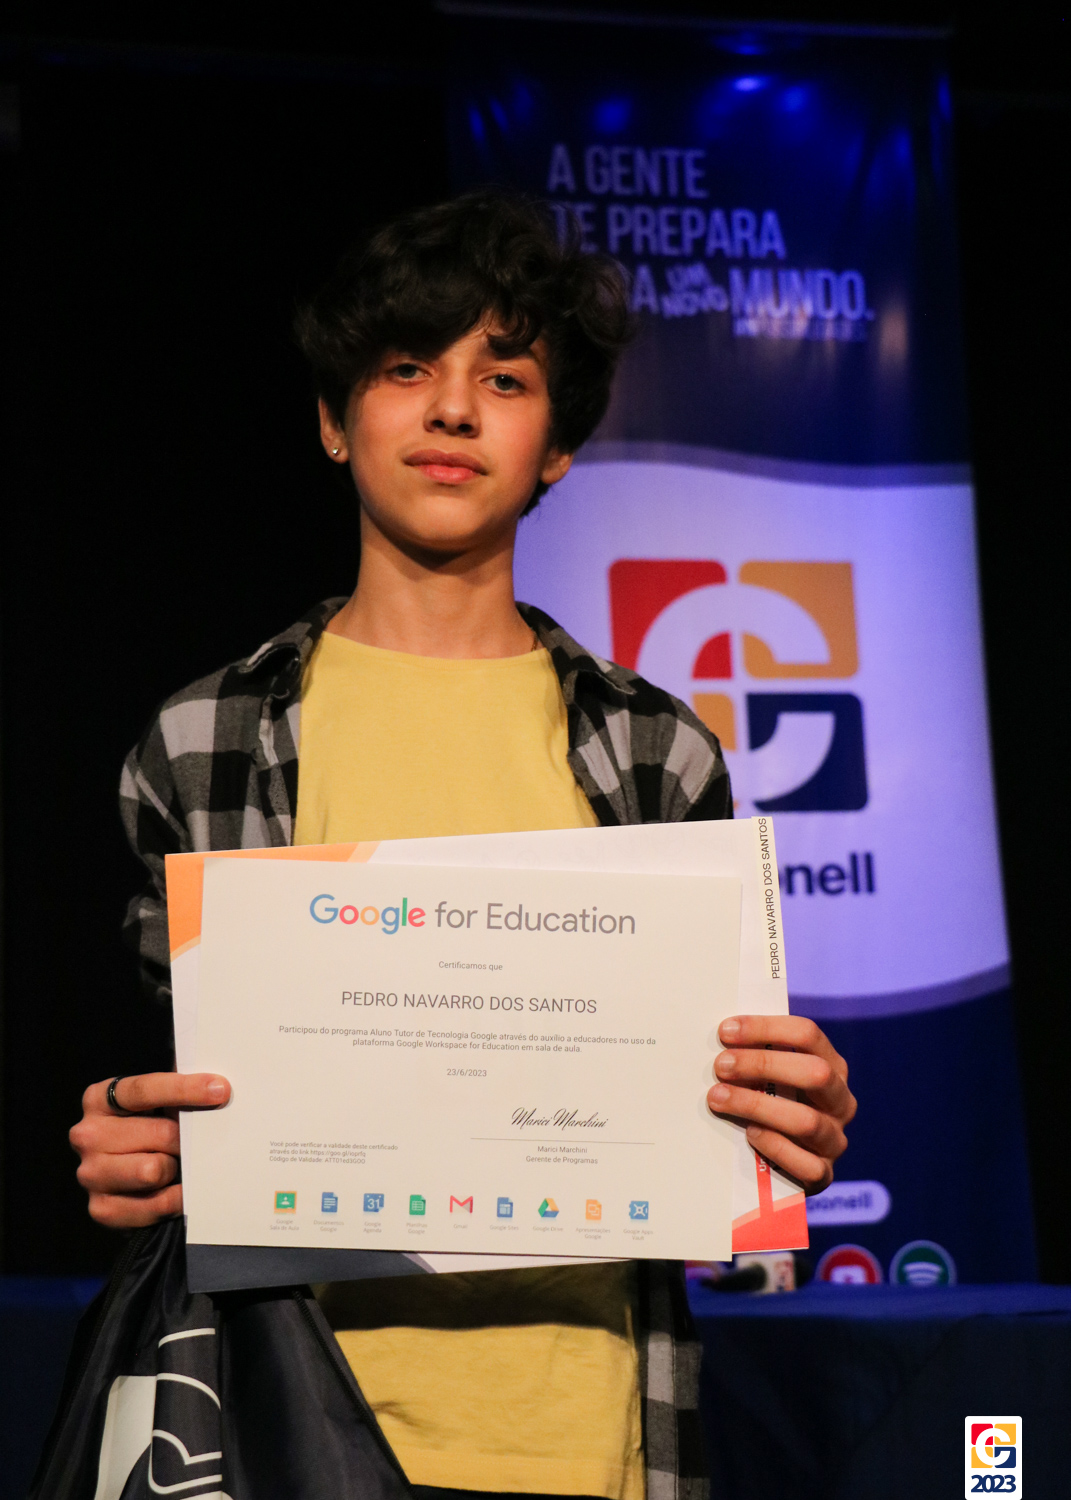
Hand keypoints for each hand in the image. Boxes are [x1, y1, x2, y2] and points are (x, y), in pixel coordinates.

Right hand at [69, 1073, 230, 1228]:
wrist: (129, 1181)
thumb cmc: (149, 1131)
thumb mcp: (157, 1103)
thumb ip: (178, 1090)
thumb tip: (216, 1084)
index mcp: (99, 1099)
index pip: (144, 1090)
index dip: (185, 1089)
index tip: (220, 1089)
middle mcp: (87, 1135)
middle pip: (160, 1133)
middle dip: (185, 1140)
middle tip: (190, 1144)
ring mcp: (90, 1173)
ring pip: (154, 1170)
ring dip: (174, 1170)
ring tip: (174, 1167)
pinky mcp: (101, 1209)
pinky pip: (156, 1204)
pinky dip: (174, 1199)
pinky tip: (173, 1190)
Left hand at [707, 1016, 854, 1191]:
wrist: (780, 1165)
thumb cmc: (770, 1105)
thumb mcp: (771, 1077)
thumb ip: (757, 1057)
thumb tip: (722, 1035)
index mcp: (832, 1067)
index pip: (807, 1034)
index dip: (766, 1028)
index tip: (726, 1031)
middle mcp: (841, 1101)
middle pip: (815, 1073)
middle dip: (762, 1064)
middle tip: (721, 1065)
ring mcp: (835, 1139)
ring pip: (806, 1120)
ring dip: (757, 1105)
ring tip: (719, 1097)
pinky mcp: (824, 1174)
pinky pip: (806, 1164)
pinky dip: (775, 1147)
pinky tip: (750, 1134)